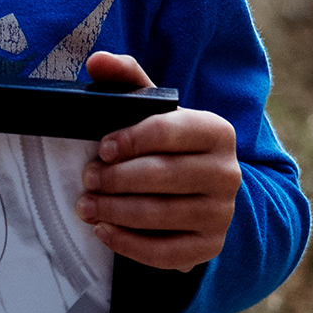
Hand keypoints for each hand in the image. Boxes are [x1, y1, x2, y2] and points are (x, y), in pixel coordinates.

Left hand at [75, 52, 241, 271]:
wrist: (205, 190)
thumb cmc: (170, 143)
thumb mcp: (156, 109)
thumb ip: (128, 80)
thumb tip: (97, 59)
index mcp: (215, 131)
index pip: (170, 131)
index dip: (132, 139)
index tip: (102, 148)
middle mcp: (227, 172)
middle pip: (163, 175)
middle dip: (117, 179)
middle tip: (87, 179)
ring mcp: (221, 213)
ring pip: (161, 215)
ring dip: (116, 211)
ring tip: (85, 206)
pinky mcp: (209, 246)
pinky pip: (165, 252)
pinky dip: (129, 244)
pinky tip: (104, 231)